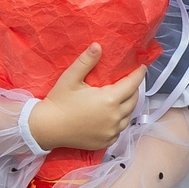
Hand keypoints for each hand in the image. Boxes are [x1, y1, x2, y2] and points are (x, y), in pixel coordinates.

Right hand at [27, 46, 141, 152]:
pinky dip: (119, 121)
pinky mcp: (106, 141)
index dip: (139, 74)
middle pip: (133, 100)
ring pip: (128, 116)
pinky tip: (112, 115)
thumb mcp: (70, 78)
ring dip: (127, 106)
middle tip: (130, 81)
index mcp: (109, 100)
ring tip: (122, 97)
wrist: (46, 128)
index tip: (141, 67)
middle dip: (134, 89)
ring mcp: (111, 131)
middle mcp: (114, 117)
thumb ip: (86, 61)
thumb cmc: (59, 101)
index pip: (132, 84)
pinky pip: (119, 130)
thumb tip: (98, 46)